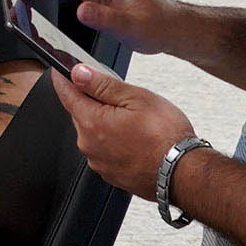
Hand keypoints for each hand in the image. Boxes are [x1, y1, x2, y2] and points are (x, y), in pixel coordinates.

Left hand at [48, 60, 197, 200]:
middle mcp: (89, 146)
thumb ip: (103, 84)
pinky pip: (105, 151)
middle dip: (93, 102)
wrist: (184, 173)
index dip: (64, 79)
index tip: (61, 71)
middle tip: (120, 98)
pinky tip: (136, 140)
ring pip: (94, 133)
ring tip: (136, 122)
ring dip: (106, 123)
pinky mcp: (111, 174)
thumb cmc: (166, 138)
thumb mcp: (136, 98)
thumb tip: (79, 73)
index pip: (66, 95)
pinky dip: (115, 142)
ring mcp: (99, 163)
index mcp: (92, 123)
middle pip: (81, 114)